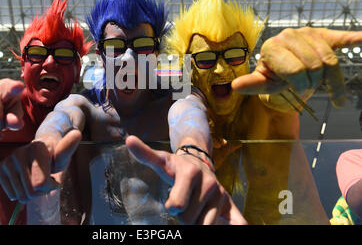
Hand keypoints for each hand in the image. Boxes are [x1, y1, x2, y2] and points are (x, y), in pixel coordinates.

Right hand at [0, 129, 81, 202]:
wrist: (41, 148)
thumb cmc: (54, 154)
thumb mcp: (64, 155)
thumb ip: (68, 149)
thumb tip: (76, 133)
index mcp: (37, 148)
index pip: (40, 184)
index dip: (50, 186)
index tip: (54, 178)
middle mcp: (19, 152)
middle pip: (31, 191)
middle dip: (41, 191)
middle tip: (46, 179)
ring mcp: (8, 160)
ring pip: (20, 195)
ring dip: (31, 193)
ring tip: (36, 178)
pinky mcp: (0, 168)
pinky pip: (11, 194)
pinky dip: (20, 192)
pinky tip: (26, 181)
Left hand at [125, 135, 246, 224]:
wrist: (199, 164)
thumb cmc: (176, 167)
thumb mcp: (161, 161)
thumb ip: (145, 154)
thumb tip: (128, 139)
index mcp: (190, 173)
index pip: (177, 205)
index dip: (173, 206)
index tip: (172, 200)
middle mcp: (209, 183)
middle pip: (189, 219)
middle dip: (183, 215)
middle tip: (184, 201)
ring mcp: (220, 195)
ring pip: (205, 226)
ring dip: (196, 222)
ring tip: (194, 208)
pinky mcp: (230, 204)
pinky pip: (238, 220)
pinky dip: (238, 226)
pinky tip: (240, 228)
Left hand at [232, 28, 361, 106]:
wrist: (282, 64)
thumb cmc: (273, 75)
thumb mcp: (263, 82)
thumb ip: (252, 84)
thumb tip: (235, 86)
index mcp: (272, 46)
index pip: (298, 71)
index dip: (300, 86)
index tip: (296, 90)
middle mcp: (289, 35)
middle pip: (316, 67)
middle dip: (314, 83)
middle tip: (306, 87)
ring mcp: (307, 33)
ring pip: (331, 60)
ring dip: (331, 79)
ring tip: (322, 85)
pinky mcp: (323, 34)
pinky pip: (341, 36)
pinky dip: (354, 38)